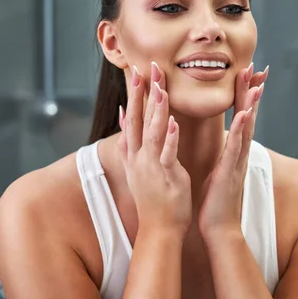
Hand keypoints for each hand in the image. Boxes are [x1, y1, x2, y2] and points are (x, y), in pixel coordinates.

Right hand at [118, 62, 191, 235]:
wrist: (159, 230)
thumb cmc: (153, 199)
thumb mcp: (137, 168)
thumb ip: (131, 142)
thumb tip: (123, 117)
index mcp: (134, 155)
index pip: (132, 119)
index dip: (133, 94)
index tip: (135, 71)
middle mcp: (138, 158)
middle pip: (139, 120)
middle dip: (141, 94)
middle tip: (144, 68)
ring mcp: (150, 167)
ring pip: (153, 133)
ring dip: (156, 110)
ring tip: (160, 88)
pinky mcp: (166, 177)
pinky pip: (167, 155)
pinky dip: (169, 138)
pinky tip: (173, 122)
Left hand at [198, 64, 267, 239]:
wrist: (220, 228)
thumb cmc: (217, 200)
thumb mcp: (219, 169)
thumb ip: (224, 152)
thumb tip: (224, 139)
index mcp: (234, 151)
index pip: (240, 116)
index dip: (242, 94)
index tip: (244, 72)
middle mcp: (240, 153)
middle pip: (248, 116)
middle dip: (250, 91)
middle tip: (254, 67)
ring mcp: (237, 162)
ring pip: (247, 129)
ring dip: (251, 105)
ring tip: (255, 84)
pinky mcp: (230, 173)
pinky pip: (236, 148)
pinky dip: (242, 130)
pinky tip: (244, 114)